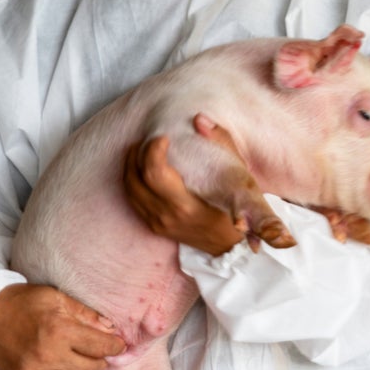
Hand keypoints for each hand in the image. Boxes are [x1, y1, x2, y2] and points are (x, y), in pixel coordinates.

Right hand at [0, 284, 125, 369]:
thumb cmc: (25, 304)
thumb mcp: (58, 298)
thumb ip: (87, 315)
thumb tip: (112, 331)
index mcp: (59, 331)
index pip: (102, 347)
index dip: (115, 346)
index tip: (116, 345)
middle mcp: (46, 356)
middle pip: (91, 369)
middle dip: (99, 360)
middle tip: (93, 352)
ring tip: (74, 362)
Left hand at [122, 132, 247, 255]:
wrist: (231, 249)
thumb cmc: (238, 211)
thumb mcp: (239, 177)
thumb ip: (222, 144)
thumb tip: (199, 119)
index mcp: (186, 206)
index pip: (155, 173)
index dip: (153, 151)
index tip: (163, 138)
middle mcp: (167, 216)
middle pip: (136, 178)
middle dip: (137, 153)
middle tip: (148, 139)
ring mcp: (158, 223)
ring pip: (129, 189)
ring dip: (130, 165)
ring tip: (139, 149)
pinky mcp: (154, 226)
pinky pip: (133, 199)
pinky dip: (132, 180)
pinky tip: (139, 169)